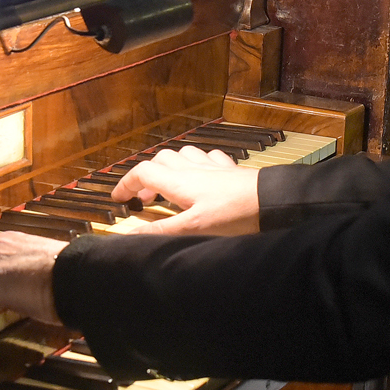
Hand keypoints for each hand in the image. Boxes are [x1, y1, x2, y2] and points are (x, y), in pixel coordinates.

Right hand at [112, 146, 260, 235]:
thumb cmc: (234, 214)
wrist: (271, 202)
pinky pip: (208, 157)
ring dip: (171, 166)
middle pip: (160, 160)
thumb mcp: (193, 228)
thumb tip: (130, 235)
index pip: (142, 172)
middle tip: (144, 198)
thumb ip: (162, 230)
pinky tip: (202, 174)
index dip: (126, 183)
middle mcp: (193, 168)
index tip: (118, 198)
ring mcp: (212, 166)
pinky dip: (198, 163)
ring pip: (183, 154)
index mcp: (179, 181)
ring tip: (169, 185)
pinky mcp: (230, 169)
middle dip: (147, 175)